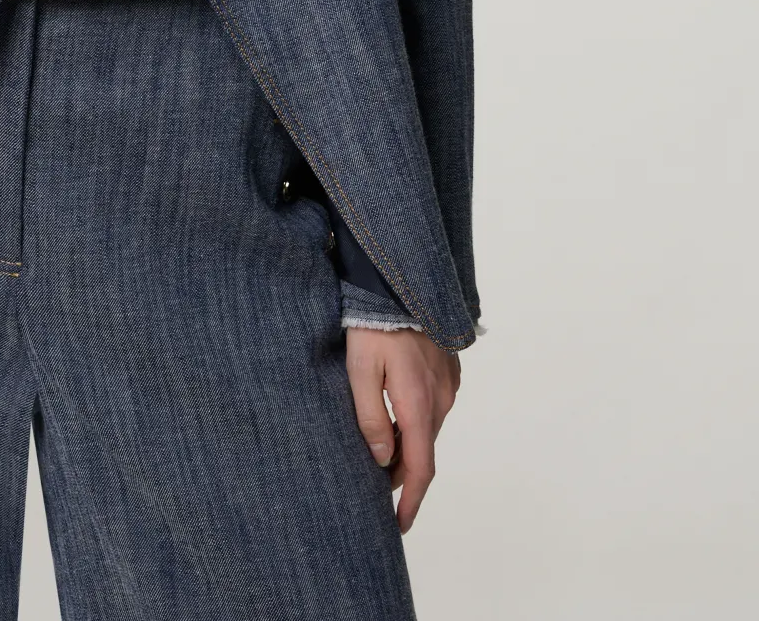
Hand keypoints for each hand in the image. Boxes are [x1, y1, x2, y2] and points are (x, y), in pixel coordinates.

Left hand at [345, 326, 460, 532]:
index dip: (410, 501)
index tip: (399, 526)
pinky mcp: (447, 370)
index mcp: (418, 403)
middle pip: (422, 451)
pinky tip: (393, 415)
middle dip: (401, 474)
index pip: (420, 468)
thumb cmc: (373, 324)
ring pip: (426, 429)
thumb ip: (369, 416)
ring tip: (378, 451)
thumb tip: (380, 459)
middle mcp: (440, 398)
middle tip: (373, 487)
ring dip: (406, 445)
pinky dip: (414, 422)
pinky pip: (432, 407)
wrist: (399, 281)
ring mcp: (447, 384)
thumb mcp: (359, 370)